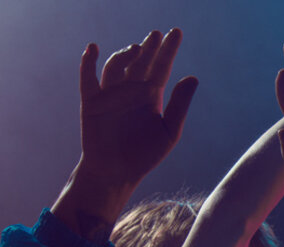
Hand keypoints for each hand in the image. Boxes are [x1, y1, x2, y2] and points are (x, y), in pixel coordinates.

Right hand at [78, 29, 197, 185]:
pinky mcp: (91, 102)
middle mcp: (131, 91)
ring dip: (125, 55)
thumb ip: (179, 104)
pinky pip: (88, 78)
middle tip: (157, 34)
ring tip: (137, 49)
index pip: (161, 67)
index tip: (176, 33)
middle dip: (148, 47)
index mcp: (151, 95)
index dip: (168, 50)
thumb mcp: (169, 131)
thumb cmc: (145, 155)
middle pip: (140, 62)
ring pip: (116, 66)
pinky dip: (88, 62)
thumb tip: (193, 77)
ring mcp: (110, 94)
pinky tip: (93, 49)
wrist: (117, 173)